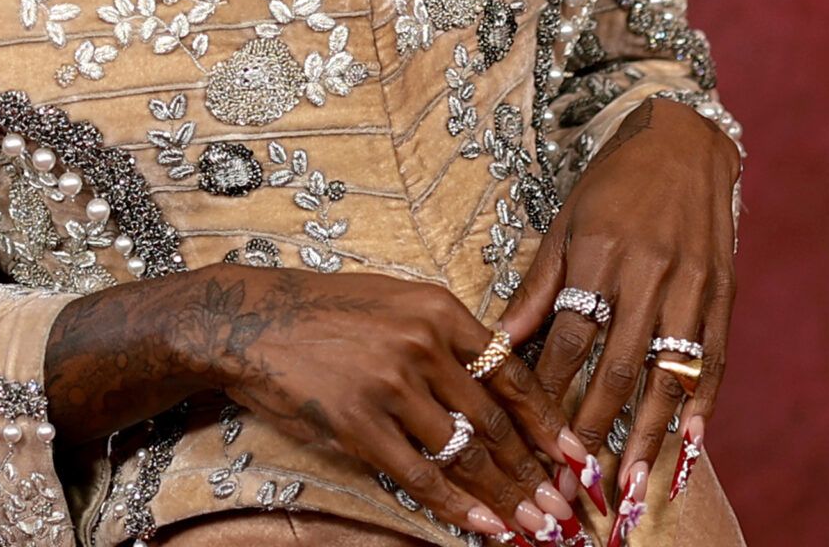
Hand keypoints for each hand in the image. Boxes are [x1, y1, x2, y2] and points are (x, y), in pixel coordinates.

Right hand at [185, 264, 593, 541]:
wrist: (252, 319)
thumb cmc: (326, 313)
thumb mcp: (397, 303)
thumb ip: (447, 339)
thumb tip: (497, 389)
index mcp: (439, 310)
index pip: (513, 373)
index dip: (549, 422)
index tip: (576, 455)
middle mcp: (423, 345)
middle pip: (496, 421)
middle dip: (536, 471)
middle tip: (566, 506)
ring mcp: (391, 385)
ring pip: (465, 453)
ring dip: (506, 497)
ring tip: (537, 526)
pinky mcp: (359, 424)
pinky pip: (421, 476)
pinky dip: (458, 507)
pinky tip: (486, 527)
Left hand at [501, 97, 740, 540]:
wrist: (683, 139)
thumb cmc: (613, 183)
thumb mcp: (564, 223)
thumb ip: (537, 286)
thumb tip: (500, 342)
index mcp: (596, 253)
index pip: (568, 338)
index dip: (549, 392)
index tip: (531, 436)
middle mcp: (645, 272)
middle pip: (616, 366)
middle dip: (594, 428)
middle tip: (575, 479)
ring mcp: (690, 283)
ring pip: (665, 372)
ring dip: (648, 434)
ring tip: (632, 482)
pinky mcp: (721, 290)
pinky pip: (711, 357)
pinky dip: (701, 403)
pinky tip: (690, 442)